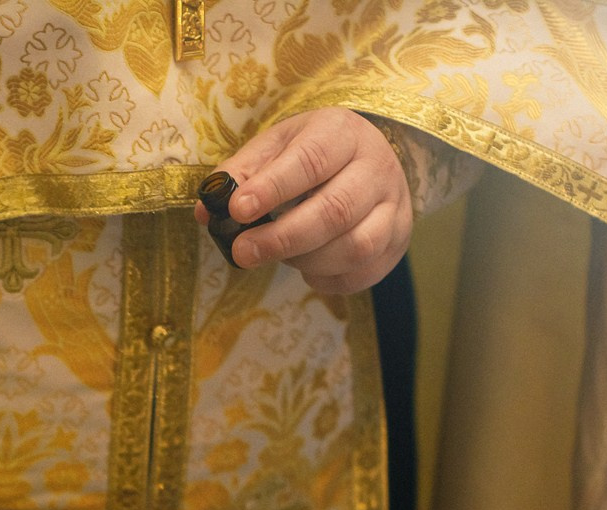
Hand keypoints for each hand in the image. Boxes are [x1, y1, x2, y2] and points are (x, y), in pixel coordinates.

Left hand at [194, 108, 411, 292]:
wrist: (364, 159)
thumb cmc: (309, 155)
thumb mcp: (275, 148)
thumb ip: (240, 174)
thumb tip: (207, 210)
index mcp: (341, 132)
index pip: (310, 160)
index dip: (273, 188)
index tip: (237, 211)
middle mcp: (376, 166)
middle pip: (335, 210)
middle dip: (283, 238)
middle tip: (243, 253)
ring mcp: (394, 205)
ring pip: (355, 246)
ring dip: (308, 261)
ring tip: (280, 256)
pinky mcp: (398, 240)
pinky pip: (364, 272)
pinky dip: (328, 279)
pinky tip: (308, 268)